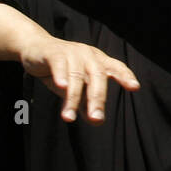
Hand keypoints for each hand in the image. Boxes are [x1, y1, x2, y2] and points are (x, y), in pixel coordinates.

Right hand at [15, 37, 139, 123]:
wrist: (35, 49)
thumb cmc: (62, 70)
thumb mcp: (76, 87)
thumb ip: (86, 103)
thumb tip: (97, 121)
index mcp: (99, 62)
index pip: (117, 67)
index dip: (125, 76)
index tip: (134, 87)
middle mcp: (89, 56)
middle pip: (98, 76)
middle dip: (97, 99)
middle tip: (96, 119)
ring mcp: (73, 53)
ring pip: (76, 76)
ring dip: (73, 98)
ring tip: (68, 117)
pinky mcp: (54, 53)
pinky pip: (60, 64)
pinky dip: (61, 75)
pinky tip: (62, 87)